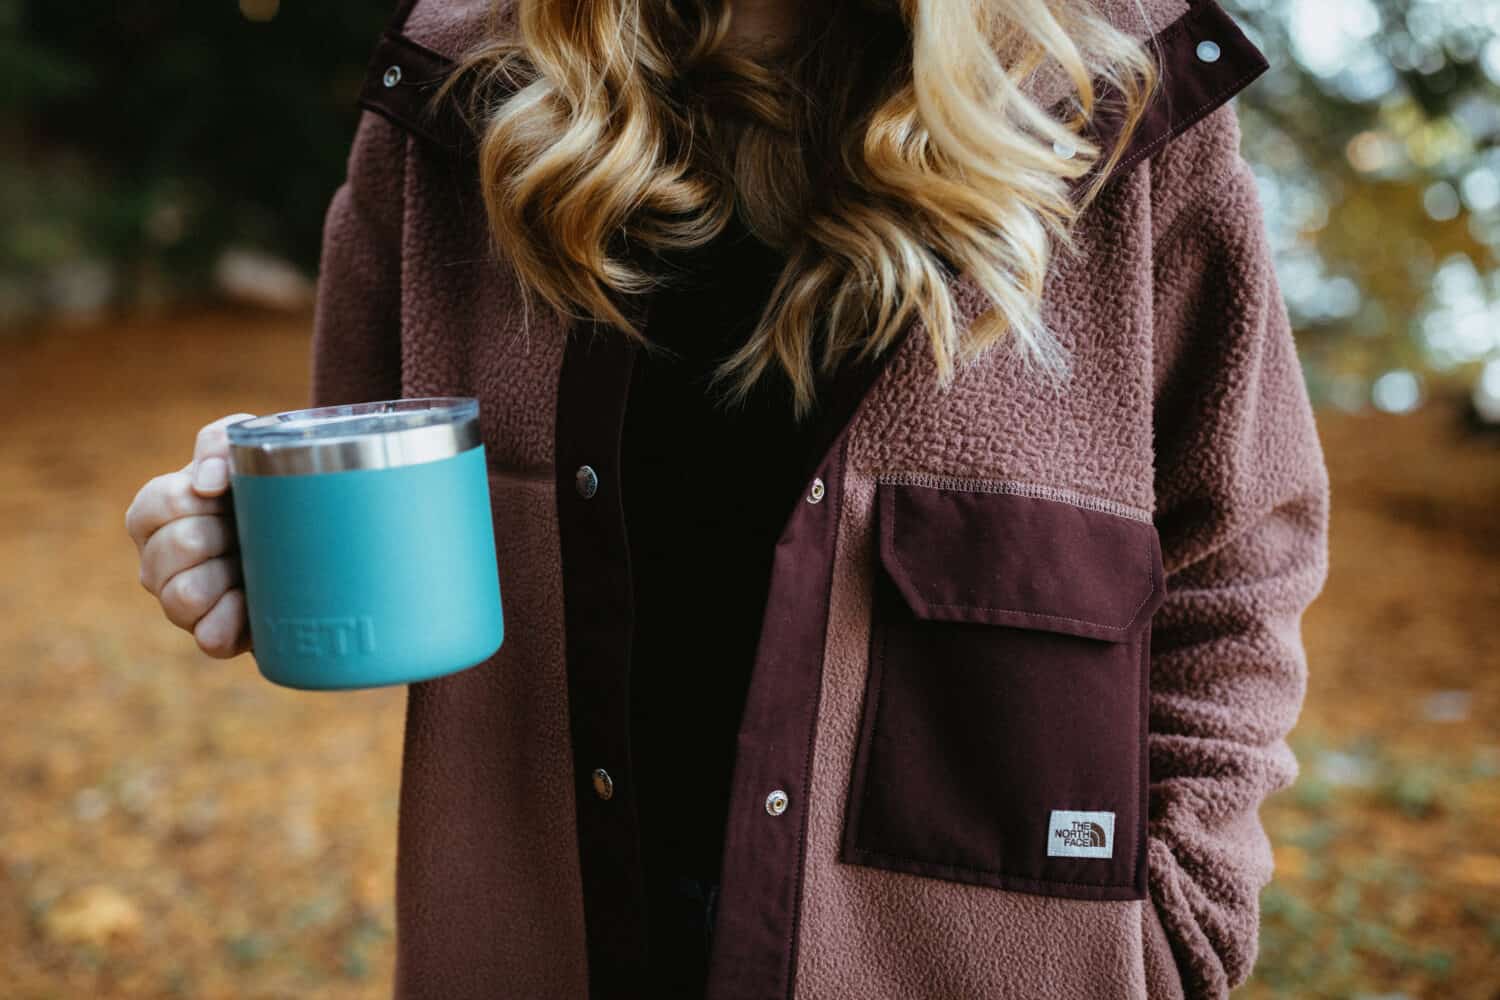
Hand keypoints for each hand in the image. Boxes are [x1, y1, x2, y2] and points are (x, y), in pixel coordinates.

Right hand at [125, 413, 257, 658]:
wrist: (315, 535)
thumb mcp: (245, 449)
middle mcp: (156, 560)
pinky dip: (236, 619)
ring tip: (253, 562)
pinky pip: (211, 636)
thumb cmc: (267, 489)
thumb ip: (219, 444)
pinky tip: (255, 599)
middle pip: (178, 546)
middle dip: (223, 534)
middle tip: (250, 529)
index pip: (158, 503)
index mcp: (154, 513)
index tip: (229, 495)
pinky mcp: (212, 635)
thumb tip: (206, 483)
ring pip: (184, 595)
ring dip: (229, 575)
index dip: (200, 500)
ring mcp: (178, 602)